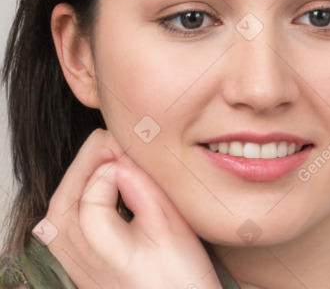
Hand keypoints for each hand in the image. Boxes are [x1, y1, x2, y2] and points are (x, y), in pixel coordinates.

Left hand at [33, 128, 221, 288]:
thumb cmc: (180, 279)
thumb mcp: (171, 228)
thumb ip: (143, 190)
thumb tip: (122, 160)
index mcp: (99, 249)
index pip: (92, 190)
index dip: (114, 161)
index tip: (135, 150)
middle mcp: (78, 258)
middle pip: (66, 196)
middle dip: (90, 160)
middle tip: (117, 140)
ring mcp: (74, 262)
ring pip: (62, 207)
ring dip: (83, 175)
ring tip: (110, 156)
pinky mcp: (79, 262)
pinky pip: (65, 220)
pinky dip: (80, 193)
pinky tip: (101, 184)